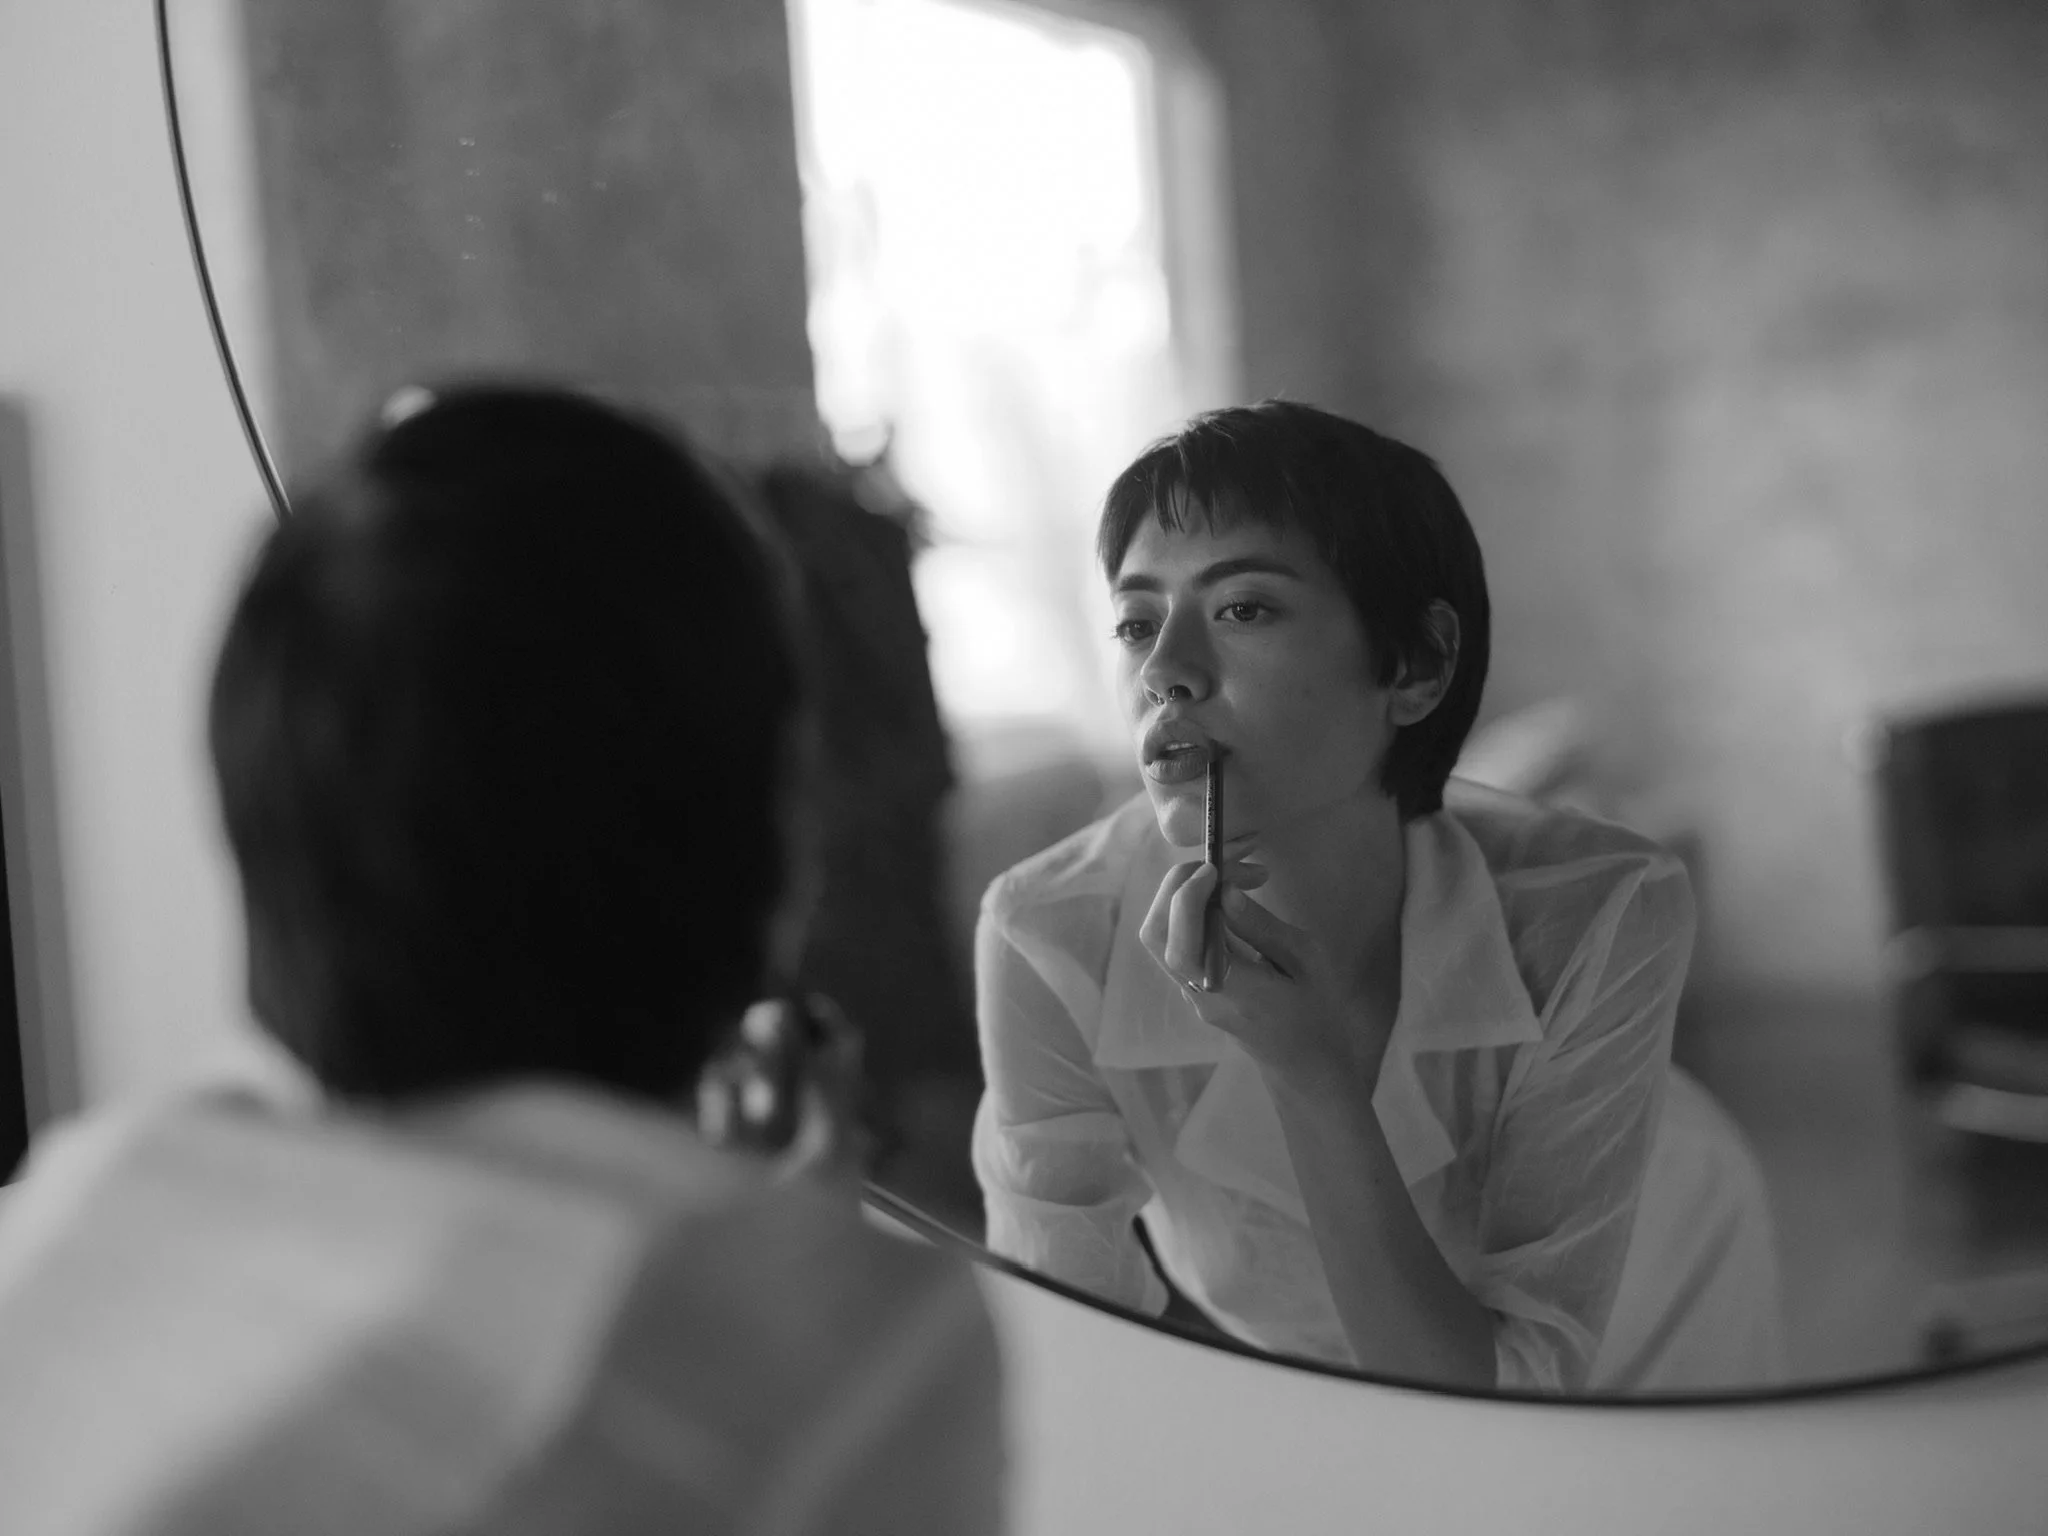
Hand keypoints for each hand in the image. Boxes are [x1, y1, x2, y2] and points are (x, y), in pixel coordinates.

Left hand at [1138, 861, 1386, 1088]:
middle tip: (1223, 866)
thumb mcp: (1306, 961)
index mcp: (1231, 990)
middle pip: (1156, 935)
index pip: (1182, 945)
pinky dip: (1188, 911)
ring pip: (1158, 937)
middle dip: (1178, 887)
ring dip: (1181, 896)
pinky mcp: (1192, 986)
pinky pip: (1175, 942)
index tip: (1215, 869)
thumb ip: (1262, 926)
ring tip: (1226, 878)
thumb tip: (1223, 893)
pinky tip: (1223, 900)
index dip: (1187, 899)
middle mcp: (1199, 992)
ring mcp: (1190, 992)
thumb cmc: (1317, 1010)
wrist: (1306, 1062)